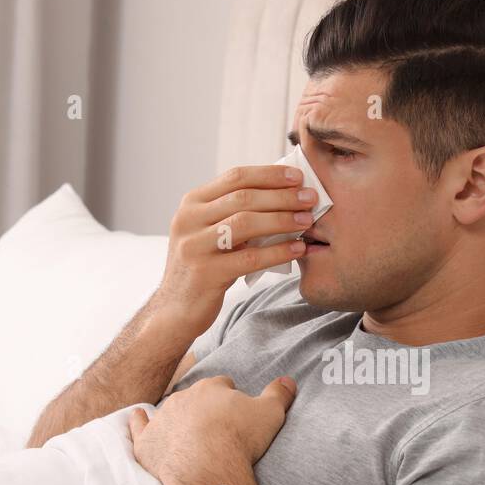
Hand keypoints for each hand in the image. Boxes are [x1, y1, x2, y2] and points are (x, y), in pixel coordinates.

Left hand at [128, 375, 297, 484]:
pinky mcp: (146, 442)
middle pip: (195, 397)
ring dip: (176, 419)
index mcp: (212, 388)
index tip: (236, 412)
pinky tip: (139, 420)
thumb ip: (280, 394)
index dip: (231, 397)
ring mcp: (162, 419)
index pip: (223, 385)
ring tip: (188, 435)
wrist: (205, 468)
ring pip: (169, 412)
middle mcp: (183, 397)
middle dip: (204, 408)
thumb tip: (288, 380)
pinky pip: (138, 426)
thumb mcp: (271, 413)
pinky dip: (138, 422)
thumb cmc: (239, 439)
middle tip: (216, 429)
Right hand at [156, 165, 316, 333]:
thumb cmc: (203, 267)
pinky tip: (298, 249)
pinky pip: (250, 258)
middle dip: (281, 196)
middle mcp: (189, 219)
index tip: (298, 177)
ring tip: (308, 220)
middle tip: (310, 198)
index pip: (235, 177)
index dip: (269, 175)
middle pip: (243, 197)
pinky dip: (278, 251)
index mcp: (192, 203)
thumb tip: (282, 194)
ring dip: (282, 219)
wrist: (174, 310)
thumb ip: (234, 213)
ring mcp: (195, 246)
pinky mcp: (206, 273)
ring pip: (246, 223)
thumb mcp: (210, 233)